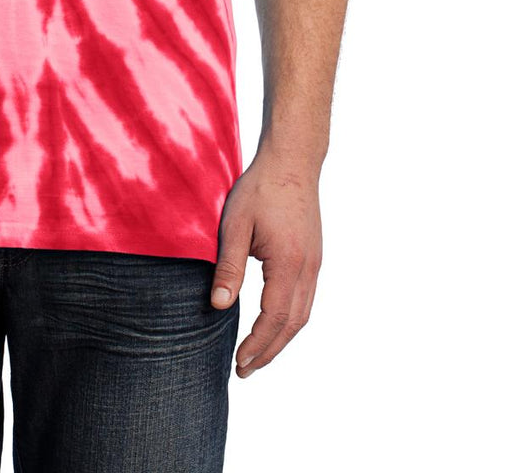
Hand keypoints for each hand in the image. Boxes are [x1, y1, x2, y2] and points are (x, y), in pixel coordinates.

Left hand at [209, 147, 322, 377]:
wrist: (292, 161)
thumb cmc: (260, 189)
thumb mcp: (235, 225)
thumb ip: (228, 267)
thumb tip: (218, 306)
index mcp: (288, 263)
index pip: (273, 318)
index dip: (256, 345)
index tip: (239, 362)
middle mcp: (307, 269)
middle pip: (292, 324)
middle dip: (268, 351)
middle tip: (245, 370)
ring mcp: (314, 264)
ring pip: (302, 315)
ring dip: (280, 339)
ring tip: (257, 356)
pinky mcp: (313, 257)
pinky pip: (305, 299)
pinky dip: (289, 321)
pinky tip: (273, 324)